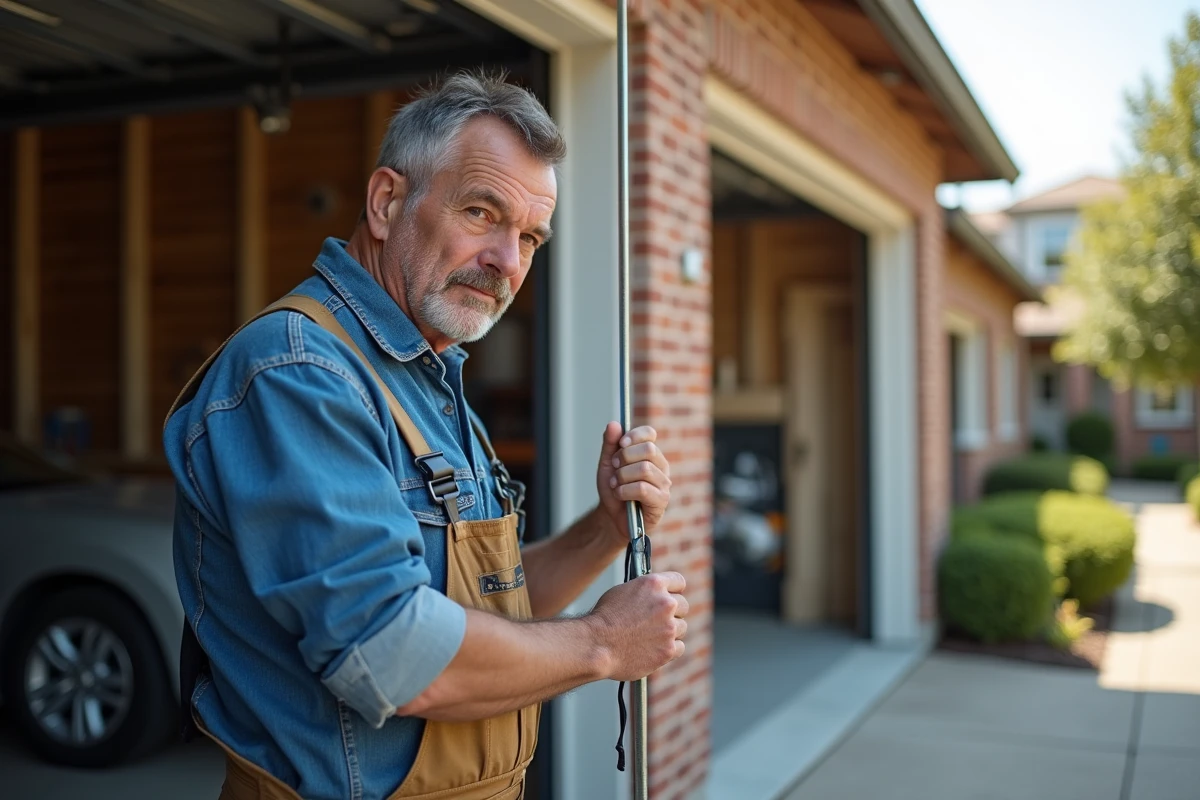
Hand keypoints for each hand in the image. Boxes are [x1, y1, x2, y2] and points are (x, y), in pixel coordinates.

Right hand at [588, 572, 688, 680]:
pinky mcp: (668, 649)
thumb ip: (644, 592)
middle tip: (659, 621)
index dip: (674, 590)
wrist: (596, 644)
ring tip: (650, 637)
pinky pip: (679, 647)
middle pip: (683, 606)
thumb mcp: (623, 591)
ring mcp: (669, 627)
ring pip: (681, 628)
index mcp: (654, 584)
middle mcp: (666, 603)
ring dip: (670, 632)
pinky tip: (653, 649)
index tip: (671, 596)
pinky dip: (668, 649)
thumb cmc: (604, 618)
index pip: (679, 582)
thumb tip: (653, 597)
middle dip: (672, 613)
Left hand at [596, 422, 670, 542]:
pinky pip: (643, 488)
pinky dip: (625, 490)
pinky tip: (620, 495)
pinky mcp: (661, 501)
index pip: (650, 434)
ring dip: (623, 476)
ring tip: (615, 485)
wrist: (611, 517)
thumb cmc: (614, 489)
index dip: (634, 435)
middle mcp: (661, 466)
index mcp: (651, 454)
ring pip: (644, 469)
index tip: (620, 444)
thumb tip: (614, 424)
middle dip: (625, 457)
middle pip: (649, 449)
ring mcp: (664, 484)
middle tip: (614, 467)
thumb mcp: (607, 464)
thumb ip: (610, 444)